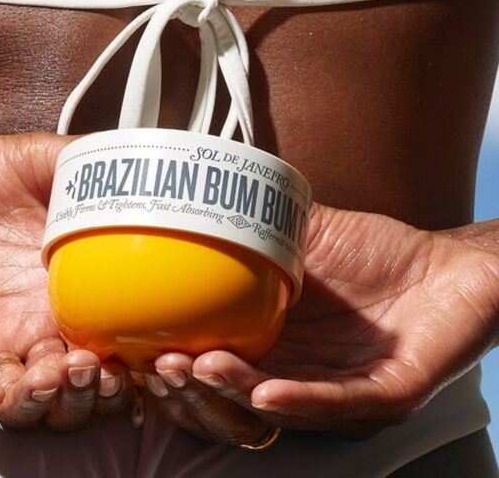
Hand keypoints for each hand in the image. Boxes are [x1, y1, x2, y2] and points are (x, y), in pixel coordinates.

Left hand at [0, 134, 131, 427]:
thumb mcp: (23, 157)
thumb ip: (78, 163)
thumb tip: (137, 161)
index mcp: (59, 284)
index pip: (108, 334)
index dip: (129, 352)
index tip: (145, 349)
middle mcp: (29, 320)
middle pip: (74, 382)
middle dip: (89, 390)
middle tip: (90, 367)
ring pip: (25, 399)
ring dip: (43, 400)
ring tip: (47, 375)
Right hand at [144, 204, 498, 443]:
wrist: (452, 264)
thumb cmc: (379, 255)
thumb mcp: (307, 233)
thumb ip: (259, 222)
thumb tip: (205, 189)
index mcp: (276, 341)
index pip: (217, 362)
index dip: (180, 362)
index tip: (142, 346)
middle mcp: (300, 373)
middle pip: (235, 396)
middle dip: (195, 386)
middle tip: (164, 362)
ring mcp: (339, 390)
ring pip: (275, 406)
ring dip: (234, 392)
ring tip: (200, 368)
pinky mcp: (383, 395)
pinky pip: (335, 404)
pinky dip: (297, 400)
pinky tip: (264, 389)